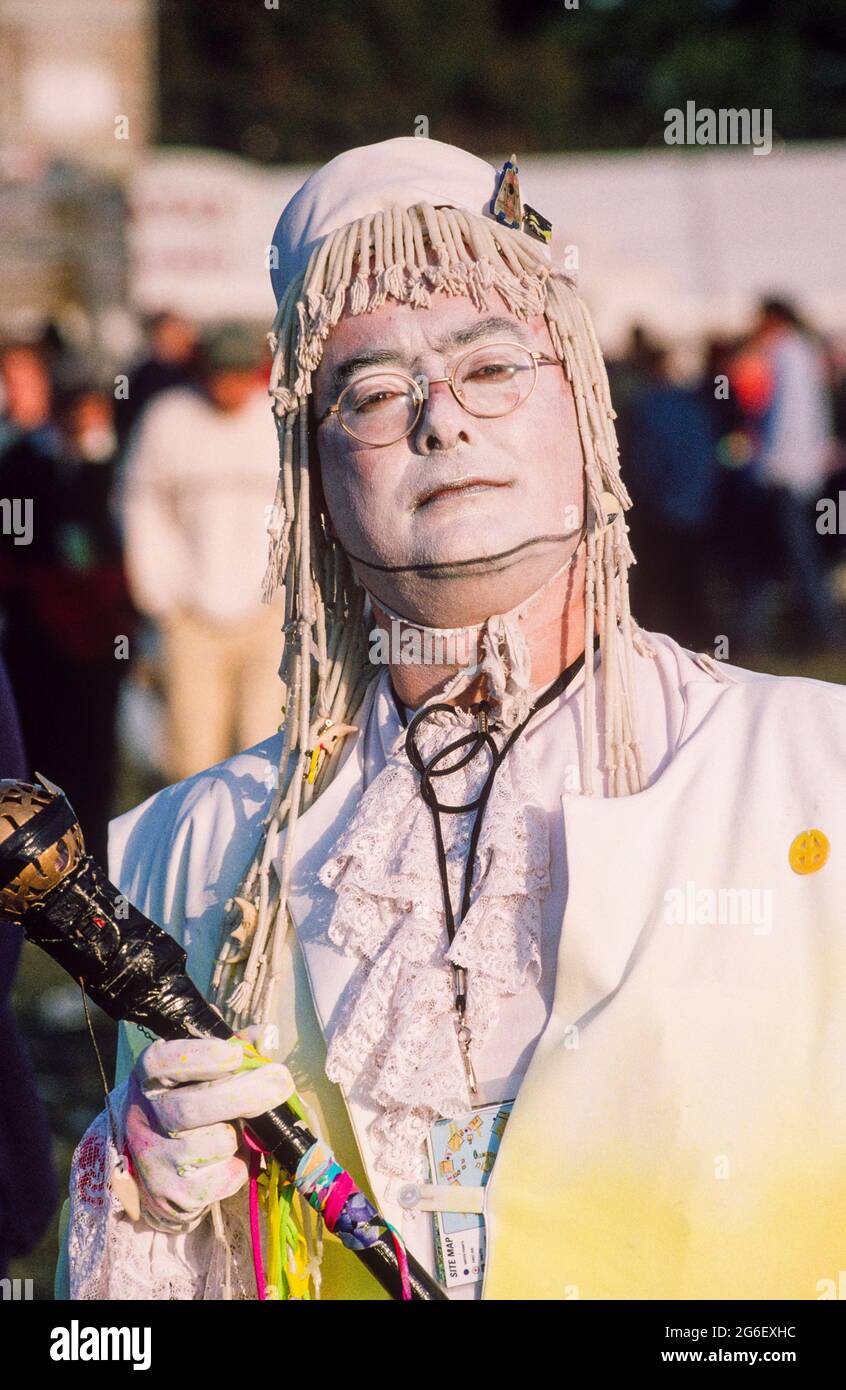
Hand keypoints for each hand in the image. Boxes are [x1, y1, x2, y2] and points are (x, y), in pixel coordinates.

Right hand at [125, 1027, 293, 1232]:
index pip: (165, 1064)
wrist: (154, 1164)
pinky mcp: (175, 1195)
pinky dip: (239, 1164)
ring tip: (236, 1128)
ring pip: (217, 1143)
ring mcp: (157, 1160)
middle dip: (244, 1093)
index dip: (201, 1058)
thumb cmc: (188, 1101)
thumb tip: (268, 1035)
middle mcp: (145, 1118)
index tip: (235, 1055)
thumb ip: (236, 1048)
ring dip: (240, 1134)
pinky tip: (227, 1157)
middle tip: (281, 1082)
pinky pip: (226, 1176)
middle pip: (192, 1107)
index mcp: (149, 1078)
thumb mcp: (202, 1069)